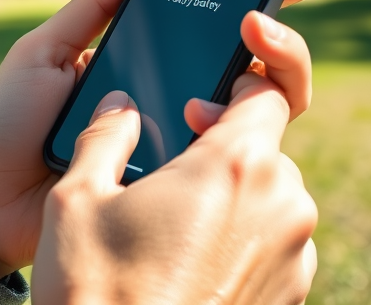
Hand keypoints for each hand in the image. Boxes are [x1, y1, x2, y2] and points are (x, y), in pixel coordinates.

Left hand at [0, 0, 340, 277]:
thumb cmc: (9, 121)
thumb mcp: (45, 49)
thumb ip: (97, 3)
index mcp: (147, 56)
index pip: (214, 19)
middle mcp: (177, 94)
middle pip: (258, 63)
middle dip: (288, 26)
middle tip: (284, 0)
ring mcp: (184, 139)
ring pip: (263, 107)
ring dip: (270, 67)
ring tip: (248, 42)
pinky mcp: (181, 182)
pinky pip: (230, 154)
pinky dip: (239, 124)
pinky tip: (213, 105)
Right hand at [32, 77, 317, 303]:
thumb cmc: (97, 290)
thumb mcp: (76, 198)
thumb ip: (103, 134)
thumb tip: (120, 105)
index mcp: (235, 167)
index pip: (268, 93)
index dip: (234, 87)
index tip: (195, 105)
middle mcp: (281, 208)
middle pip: (266, 149)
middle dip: (224, 149)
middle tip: (174, 165)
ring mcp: (293, 259)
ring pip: (272, 200)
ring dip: (234, 198)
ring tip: (174, 222)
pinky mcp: (290, 299)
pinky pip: (274, 247)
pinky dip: (242, 242)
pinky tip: (189, 262)